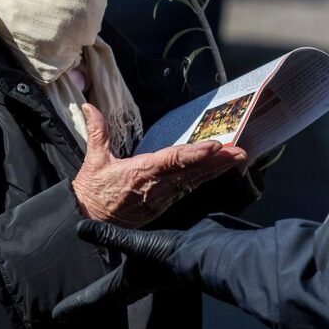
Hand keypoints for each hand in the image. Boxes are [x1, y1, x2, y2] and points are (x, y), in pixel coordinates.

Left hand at [53, 221, 184, 322]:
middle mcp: (131, 286)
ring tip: (92, 296)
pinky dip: (120, 278)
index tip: (55, 316)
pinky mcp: (156, 268)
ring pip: (117, 293)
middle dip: (85, 307)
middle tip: (68, 315)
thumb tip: (77, 228)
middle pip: (103, 301)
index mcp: (122, 284)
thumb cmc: (168, 253)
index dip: (73, 306)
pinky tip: (124, 269)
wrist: (202, 255)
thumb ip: (108, 236)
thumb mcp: (135, 242)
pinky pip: (131, 279)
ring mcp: (145, 279)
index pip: (92, 298)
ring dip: (102, 296)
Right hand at [71, 103, 245, 226]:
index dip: (195, 153)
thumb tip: (90, 106)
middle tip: (239, 152)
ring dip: (216, 170)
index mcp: (140, 172)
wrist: (89, 221)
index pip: (172, 160)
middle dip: (217, 162)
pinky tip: (218, 171)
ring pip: (193, 181)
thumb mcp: (94, 160)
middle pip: (191, 171)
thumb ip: (97, 130)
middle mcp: (155, 185)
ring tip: (237, 158)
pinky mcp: (162, 205)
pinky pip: (187, 189)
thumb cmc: (92, 191)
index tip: (214, 146)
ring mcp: (161, 197)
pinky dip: (204, 179)